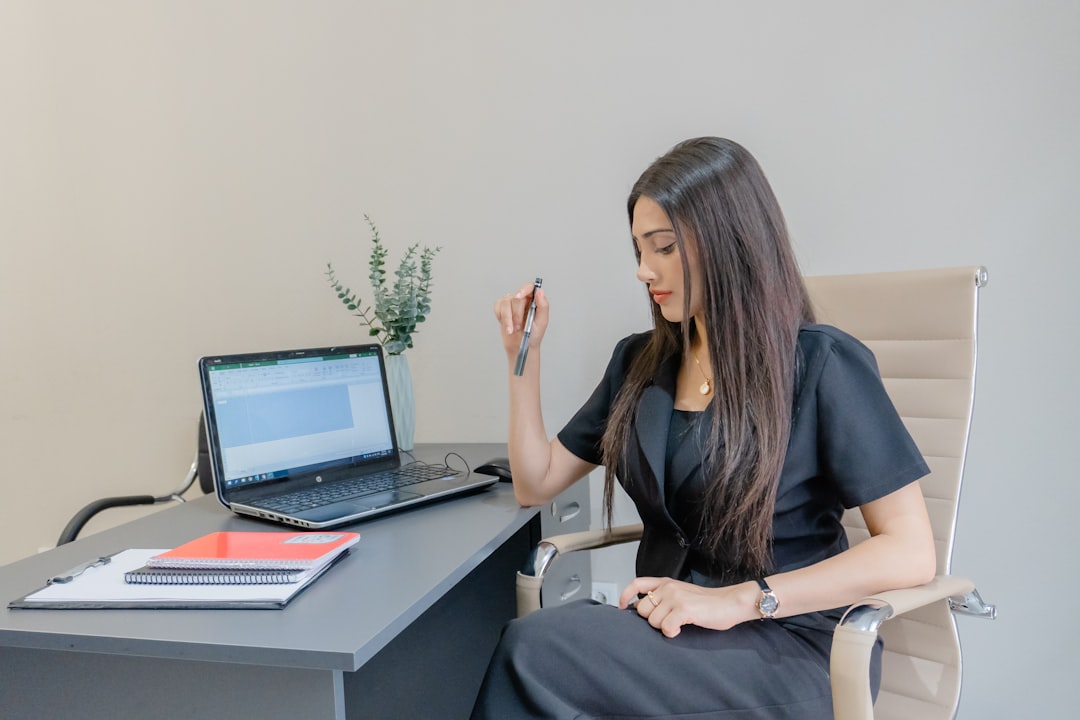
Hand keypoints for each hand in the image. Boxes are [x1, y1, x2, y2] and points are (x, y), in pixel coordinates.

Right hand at [492, 281, 548, 356]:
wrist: (521, 346)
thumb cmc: (533, 335)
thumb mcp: (542, 322)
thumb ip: (543, 306)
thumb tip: (540, 291)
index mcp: (534, 300)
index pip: (529, 287)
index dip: (523, 289)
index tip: (519, 297)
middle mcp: (522, 300)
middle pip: (515, 298)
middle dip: (516, 314)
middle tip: (519, 327)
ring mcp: (511, 304)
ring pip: (505, 303)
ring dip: (507, 319)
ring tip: (512, 330)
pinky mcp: (502, 309)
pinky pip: (497, 307)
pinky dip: (501, 317)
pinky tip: (507, 325)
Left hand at [618, 577, 759, 637]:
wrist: (730, 602)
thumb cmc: (708, 603)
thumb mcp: (681, 594)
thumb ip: (663, 597)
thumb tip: (644, 609)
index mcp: (666, 582)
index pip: (637, 584)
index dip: (625, 596)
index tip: (621, 607)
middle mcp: (668, 587)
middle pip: (642, 610)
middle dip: (652, 620)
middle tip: (668, 621)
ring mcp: (675, 597)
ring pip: (653, 621)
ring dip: (664, 627)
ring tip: (679, 624)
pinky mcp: (684, 609)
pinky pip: (666, 628)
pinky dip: (671, 633)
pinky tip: (680, 630)